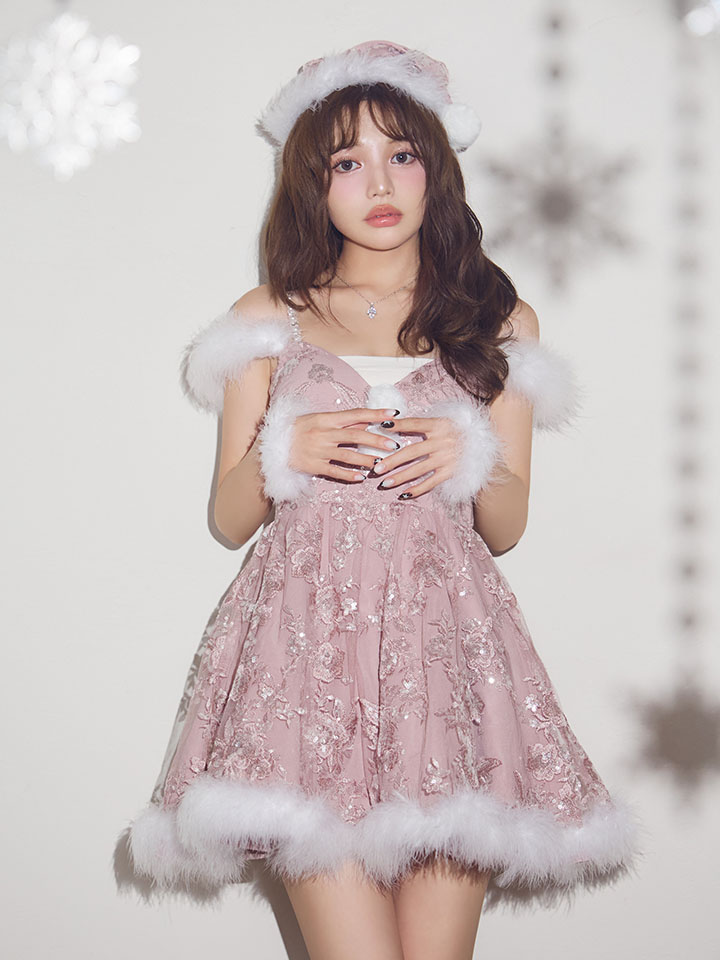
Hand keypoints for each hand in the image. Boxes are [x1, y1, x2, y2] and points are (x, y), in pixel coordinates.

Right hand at [288, 408, 402, 482]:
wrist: (271, 445)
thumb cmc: (299, 429)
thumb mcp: (319, 420)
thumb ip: (342, 422)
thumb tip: (367, 422)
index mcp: (326, 418)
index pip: (355, 414)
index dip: (375, 414)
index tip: (393, 414)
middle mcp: (323, 434)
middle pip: (355, 436)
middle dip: (377, 440)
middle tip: (394, 445)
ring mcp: (318, 451)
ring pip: (348, 456)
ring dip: (367, 460)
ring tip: (382, 463)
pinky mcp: (313, 466)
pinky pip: (334, 472)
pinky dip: (349, 475)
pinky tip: (361, 477)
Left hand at [369, 415, 465, 498]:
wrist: (485, 446)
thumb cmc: (457, 432)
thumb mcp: (443, 422)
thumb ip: (423, 424)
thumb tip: (393, 422)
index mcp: (440, 425)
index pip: (415, 424)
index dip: (398, 425)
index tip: (381, 426)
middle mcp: (443, 441)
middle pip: (412, 452)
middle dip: (391, 461)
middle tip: (375, 468)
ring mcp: (447, 458)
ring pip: (419, 470)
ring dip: (400, 477)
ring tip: (384, 483)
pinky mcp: (451, 472)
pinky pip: (431, 483)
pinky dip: (417, 489)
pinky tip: (404, 494)